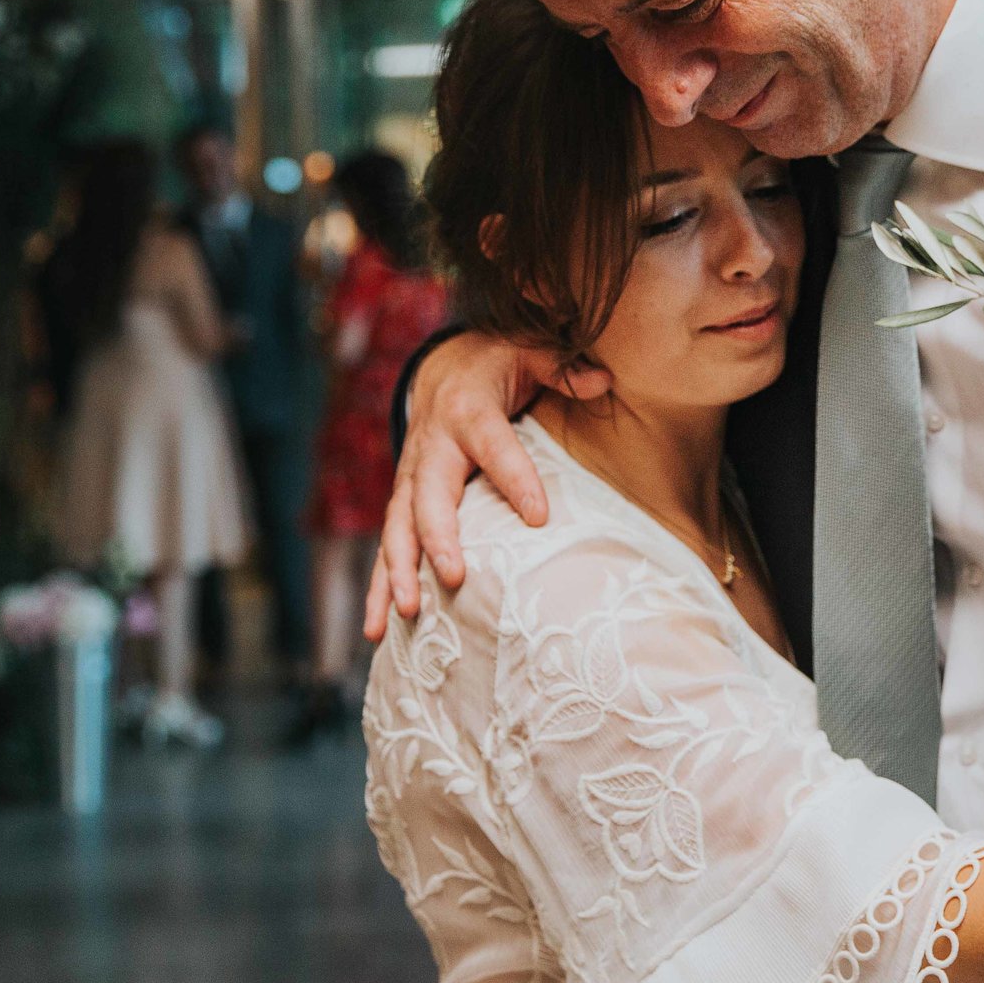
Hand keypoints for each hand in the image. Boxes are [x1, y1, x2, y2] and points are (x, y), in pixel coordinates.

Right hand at [362, 333, 604, 639]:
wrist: (440, 368)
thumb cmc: (496, 365)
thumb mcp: (530, 352)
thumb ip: (564, 368)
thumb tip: (604, 380)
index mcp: (469, 411)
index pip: (495, 448)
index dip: (516, 480)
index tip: (538, 517)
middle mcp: (432, 446)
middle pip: (430, 495)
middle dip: (439, 538)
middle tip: (454, 577)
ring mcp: (411, 477)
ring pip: (398, 528)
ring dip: (398, 572)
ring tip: (406, 613)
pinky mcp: (403, 501)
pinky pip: (388, 545)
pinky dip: (380, 587)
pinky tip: (379, 630)